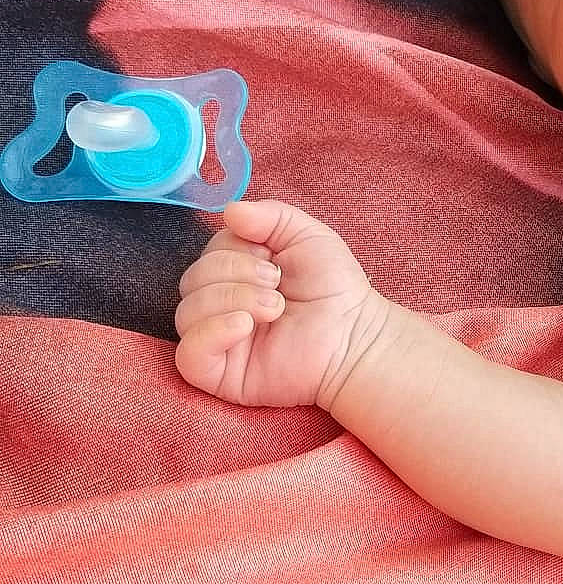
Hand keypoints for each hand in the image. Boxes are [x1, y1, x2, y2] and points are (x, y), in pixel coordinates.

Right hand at [175, 200, 386, 408]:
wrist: (354, 336)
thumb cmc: (334, 288)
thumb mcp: (307, 236)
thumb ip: (271, 216)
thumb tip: (229, 210)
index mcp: (236, 272)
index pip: (208, 252)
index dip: (236, 250)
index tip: (274, 259)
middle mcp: (220, 304)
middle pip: (191, 279)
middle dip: (236, 273)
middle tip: (276, 284)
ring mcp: (217, 339)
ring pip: (186, 312)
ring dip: (233, 300)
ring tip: (275, 308)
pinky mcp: (219, 373)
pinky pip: (188, 354)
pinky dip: (211, 332)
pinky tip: (245, 326)